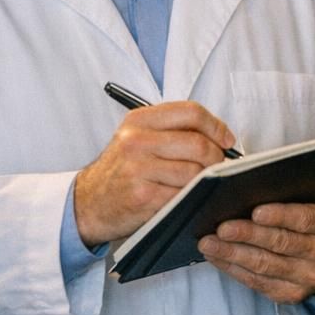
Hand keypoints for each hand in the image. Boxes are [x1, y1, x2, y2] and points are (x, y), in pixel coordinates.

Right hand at [74, 101, 235, 247]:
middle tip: (218, 167)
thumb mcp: (137, 138)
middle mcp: (137, 141)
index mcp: (139, 120)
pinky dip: (192, 198)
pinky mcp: (143, 196)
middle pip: (198, 143)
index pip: (191, 112)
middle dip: (217, 157)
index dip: (216, 126)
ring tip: (202, 184)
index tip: (226, 139)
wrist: (88, 203)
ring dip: (206, 181)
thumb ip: (172, 130)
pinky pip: (184, 195)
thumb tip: (220, 135)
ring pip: (195, 172)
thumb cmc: (121, 171)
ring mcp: (139, 169)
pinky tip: (188, 198)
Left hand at [197, 198, 314, 304]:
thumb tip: (248, 189)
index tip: (256, 211)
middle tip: (221, 228)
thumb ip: (291, 197)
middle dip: (247, 235)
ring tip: (209, 243)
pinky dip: (233, 269)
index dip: (280, 216)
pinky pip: (256, 282)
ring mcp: (307, 279)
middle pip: (281, 244)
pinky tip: (217, 257)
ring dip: (232, 254)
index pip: (305, 219)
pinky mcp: (290, 295)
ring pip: (264, 266)